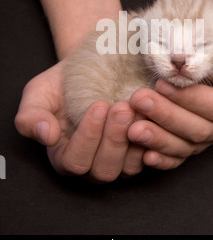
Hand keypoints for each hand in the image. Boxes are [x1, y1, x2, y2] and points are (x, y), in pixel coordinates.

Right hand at [15, 61, 144, 181]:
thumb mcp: (38, 94)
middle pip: (104, 169)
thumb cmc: (61, 84)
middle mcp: (92, 164)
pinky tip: (154, 116)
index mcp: (64, 156)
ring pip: (129, 167)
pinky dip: (154, 139)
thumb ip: (31, 117)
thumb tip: (47, 136)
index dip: (88, 137)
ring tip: (139, 110)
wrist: (90, 69)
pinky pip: (150, 155)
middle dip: (114, 139)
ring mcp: (118, 160)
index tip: (99, 106)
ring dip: (135, 140)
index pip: (75, 161)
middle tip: (123, 108)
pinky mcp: (139, 151)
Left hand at [128, 33, 212, 168]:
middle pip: (201, 128)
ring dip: (159, 138)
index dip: (190, 98)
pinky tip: (146, 155)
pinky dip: (162, 159)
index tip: (161, 83)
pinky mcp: (192, 147)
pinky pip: (178, 159)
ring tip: (134, 128)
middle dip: (167, 115)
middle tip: (139, 99)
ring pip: (187, 146)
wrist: (202, 54)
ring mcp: (211, 139)